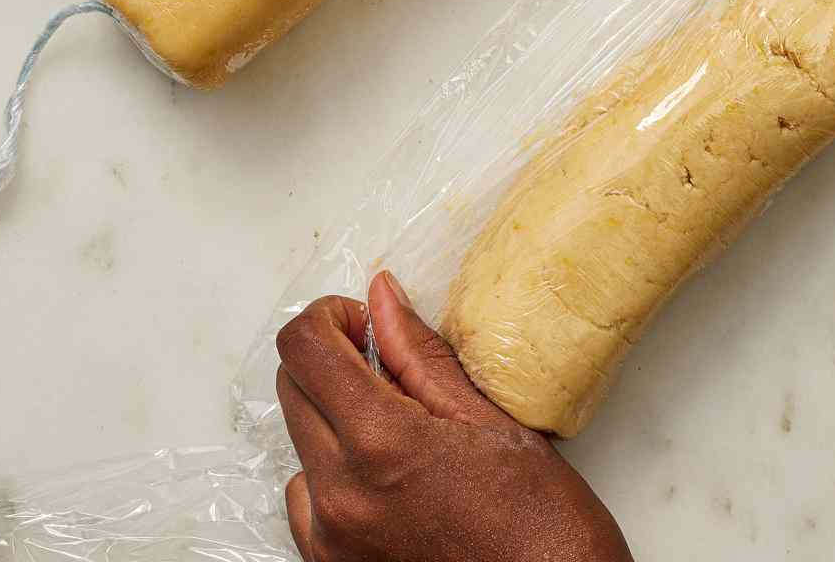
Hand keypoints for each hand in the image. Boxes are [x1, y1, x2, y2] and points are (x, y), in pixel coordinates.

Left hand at [277, 274, 633, 561]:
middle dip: (332, 361)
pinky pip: (306, 502)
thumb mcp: (493, 424)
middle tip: (388, 369)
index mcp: (381, 445)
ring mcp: (331, 542)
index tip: (365, 323)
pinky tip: (389, 482)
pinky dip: (334, 477)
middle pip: (291, 388)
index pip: (303, 347)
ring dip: (334, 421)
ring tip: (400, 436)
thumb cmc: (543, 531)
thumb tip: (381, 297)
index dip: (330, 316)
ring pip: (298, 444)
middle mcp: (341, 496)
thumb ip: (420, 356)